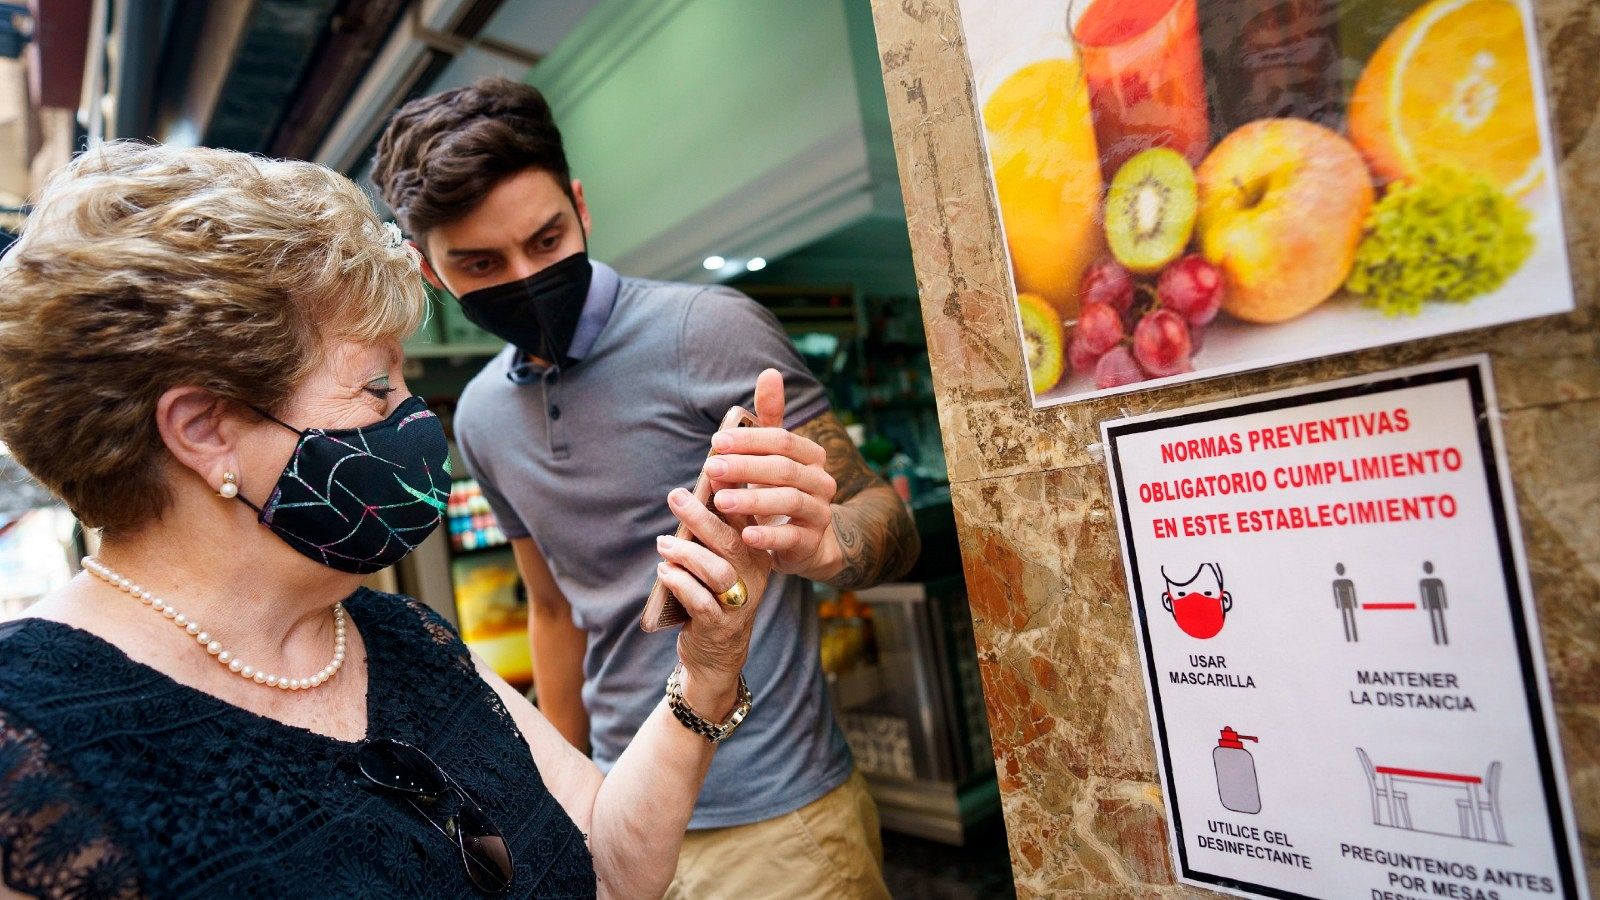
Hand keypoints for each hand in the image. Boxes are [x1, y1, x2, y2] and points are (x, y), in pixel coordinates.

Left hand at [654, 487, 771, 717]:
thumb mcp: (718, 561)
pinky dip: (680, 583)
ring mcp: (739, 602)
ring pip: (718, 571)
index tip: (712, 469)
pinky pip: (701, 602)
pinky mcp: (720, 625)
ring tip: (664, 543)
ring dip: (687, 553)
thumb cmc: (711, 595)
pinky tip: (665, 572)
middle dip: (702, 517)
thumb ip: (710, 533)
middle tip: (676, 496)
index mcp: (757, 554)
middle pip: (732, 541)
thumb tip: (689, 492)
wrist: (717, 654)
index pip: (746, 519)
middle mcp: (754, 576)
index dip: (731, 494)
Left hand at [705, 369, 841, 580]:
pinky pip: (792, 537)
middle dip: (745, 467)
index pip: (783, 440)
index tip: (717, 442)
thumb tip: (770, 372)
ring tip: (721, 501)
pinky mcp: (811, 542)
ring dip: (753, 499)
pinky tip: (746, 534)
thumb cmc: (779, 488)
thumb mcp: (773, 453)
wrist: (804, 540)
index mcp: (812, 456)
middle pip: (784, 468)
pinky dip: (769, 535)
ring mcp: (819, 513)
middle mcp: (821, 481)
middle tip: (711, 468)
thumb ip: (770, 417)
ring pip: (789, 500)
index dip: (750, 439)